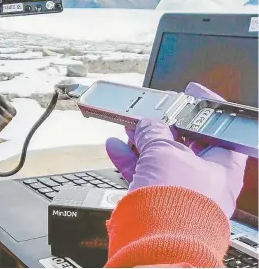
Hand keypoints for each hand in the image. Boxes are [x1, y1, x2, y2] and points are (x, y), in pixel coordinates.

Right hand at [106, 82, 246, 217]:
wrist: (156, 243)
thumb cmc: (178, 205)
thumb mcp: (165, 152)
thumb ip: (155, 132)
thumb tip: (148, 125)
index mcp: (222, 166)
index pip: (218, 129)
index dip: (205, 109)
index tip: (193, 93)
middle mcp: (203, 179)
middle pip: (185, 142)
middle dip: (166, 124)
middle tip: (153, 109)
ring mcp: (178, 189)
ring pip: (161, 157)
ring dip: (143, 139)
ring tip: (129, 124)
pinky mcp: (157, 199)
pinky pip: (143, 172)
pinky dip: (129, 158)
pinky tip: (116, 146)